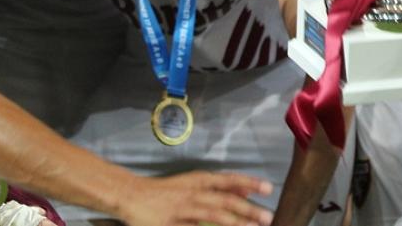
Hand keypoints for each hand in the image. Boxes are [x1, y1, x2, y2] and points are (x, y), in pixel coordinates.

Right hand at [117, 172, 273, 225]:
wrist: (133, 195)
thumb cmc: (168, 191)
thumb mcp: (196, 184)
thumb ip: (221, 188)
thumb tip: (247, 191)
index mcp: (200, 180)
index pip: (229, 180)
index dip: (249, 183)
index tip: (268, 188)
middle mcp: (194, 193)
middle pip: (225, 200)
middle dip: (248, 209)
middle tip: (267, 216)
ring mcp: (183, 209)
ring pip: (213, 215)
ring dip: (234, 222)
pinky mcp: (171, 223)